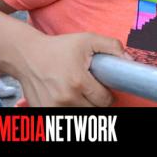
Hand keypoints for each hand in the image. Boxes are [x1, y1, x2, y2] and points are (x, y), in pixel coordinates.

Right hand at [15, 32, 131, 106]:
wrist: (27, 55)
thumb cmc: (59, 47)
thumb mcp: (88, 40)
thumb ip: (112, 47)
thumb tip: (129, 60)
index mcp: (78, 82)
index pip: (104, 100)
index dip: (107, 94)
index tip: (103, 87)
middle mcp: (65, 98)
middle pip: (93, 109)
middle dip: (96, 100)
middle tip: (90, 87)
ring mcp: (52, 108)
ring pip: (80, 114)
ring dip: (82, 105)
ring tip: (77, 90)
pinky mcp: (43, 112)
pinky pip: (64, 116)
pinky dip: (68, 108)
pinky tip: (66, 96)